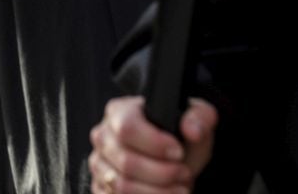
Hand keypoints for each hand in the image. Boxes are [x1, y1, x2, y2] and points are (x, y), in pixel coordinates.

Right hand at [89, 95, 217, 192]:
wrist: (172, 160)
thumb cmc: (178, 137)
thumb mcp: (195, 121)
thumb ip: (199, 118)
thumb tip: (192, 130)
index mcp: (119, 112)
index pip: (127, 128)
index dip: (155, 144)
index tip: (178, 153)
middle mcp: (103, 137)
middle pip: (126, 162)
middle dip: (162, 173)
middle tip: (183, 173)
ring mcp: (99, 165)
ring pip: (122, 186)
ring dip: (157, 192)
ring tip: (179, 188)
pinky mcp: (101, 188)